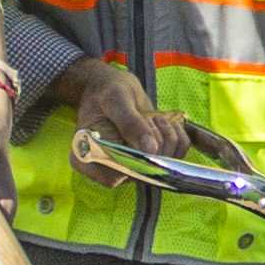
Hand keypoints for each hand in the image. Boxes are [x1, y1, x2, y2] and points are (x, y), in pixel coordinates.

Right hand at [62, 62, 183, 180]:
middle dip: (153, 141)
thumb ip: (130, 123)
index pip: (114, 176)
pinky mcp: (149, 160)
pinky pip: (175, 156)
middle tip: (145, 117)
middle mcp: (110, 169)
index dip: (135, 159)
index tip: (142, 133)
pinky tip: (163, 121)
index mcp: (87, 159)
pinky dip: (177, 136)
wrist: (113, 88)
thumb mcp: (115, 100)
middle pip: (143, 172)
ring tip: (151, 118)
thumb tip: (150, 149)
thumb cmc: (106, 91)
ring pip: (164, 165)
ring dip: (166, 136)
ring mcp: (132, 167)